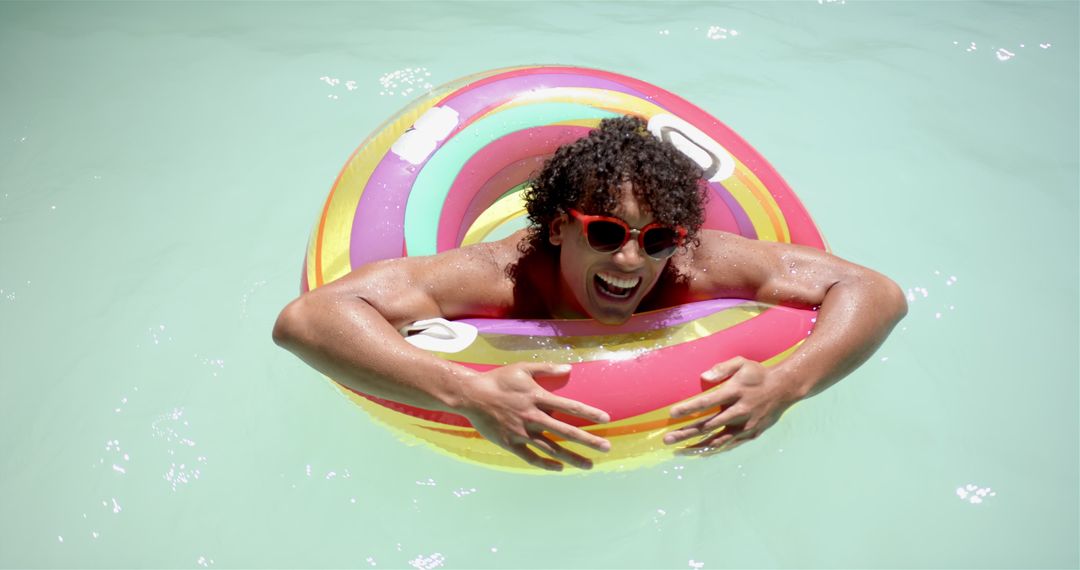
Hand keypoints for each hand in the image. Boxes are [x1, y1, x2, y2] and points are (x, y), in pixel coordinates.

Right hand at [458, 362, 610, 470]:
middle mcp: (533, 417)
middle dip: (588, 440)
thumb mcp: (523, 368)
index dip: (589, 413)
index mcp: (538, 397)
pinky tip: (560, 468)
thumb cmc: (498, 379)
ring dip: (572, 457)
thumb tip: (569, 368)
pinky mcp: (511, 443)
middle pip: (566, 431)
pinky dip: (546, 464)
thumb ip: (547, 368)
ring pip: (552, 448)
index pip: (570, 407)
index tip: (606, 420)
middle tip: (606, 448)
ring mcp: (522, 432)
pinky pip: (531, 457)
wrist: (471, 396)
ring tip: (589, 465)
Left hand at [664, 357, 800, 455]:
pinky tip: (700, 452)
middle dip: (686, 433)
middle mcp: (740, 411)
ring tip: (679, 451)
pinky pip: (729, 444)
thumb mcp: (742, 363)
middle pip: (708, 425)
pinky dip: (714, 449)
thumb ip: (722, 368)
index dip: (689, 408)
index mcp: (735, 392)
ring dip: (697, 446)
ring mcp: (746, 425)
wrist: (785, 388)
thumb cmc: (758, 374)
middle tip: (667, 439)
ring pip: (718, 440)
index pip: (707, 402)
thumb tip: (703, 377)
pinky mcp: (751, 434)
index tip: (672, 413)